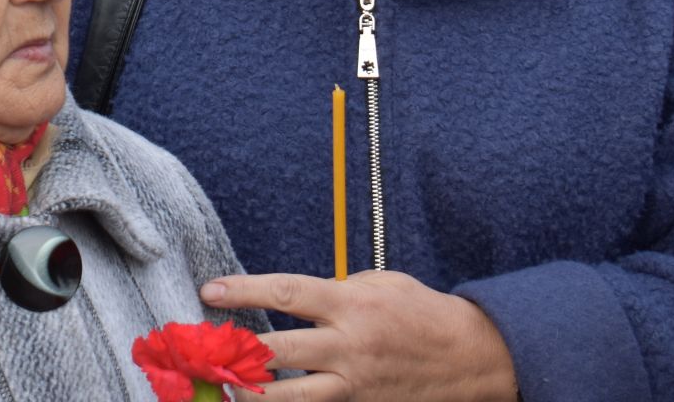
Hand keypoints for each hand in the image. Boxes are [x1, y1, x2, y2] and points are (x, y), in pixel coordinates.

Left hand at [201, 270, 516, 401]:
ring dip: (251, 394)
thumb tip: (294, 300)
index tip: (209, 292)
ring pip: (290, 397)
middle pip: (277, 351)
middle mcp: (348, 345)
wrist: (474, 359)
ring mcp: (355, 384)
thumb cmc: (422, 312)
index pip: (285, 294)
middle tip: (198, 349)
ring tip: (219, 388)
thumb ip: (336, 291)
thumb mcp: (380, 283)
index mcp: (350, 303)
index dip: (243, 292)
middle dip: (233, 351)